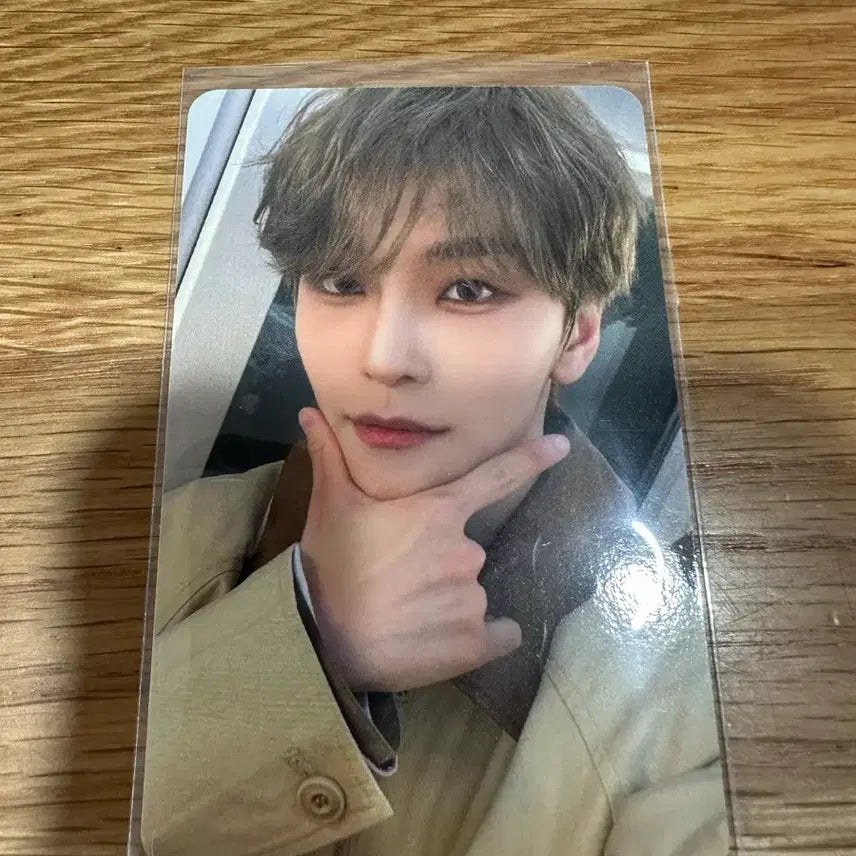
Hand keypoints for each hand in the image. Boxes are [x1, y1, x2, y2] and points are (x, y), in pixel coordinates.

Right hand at [297, 407, 570, 692]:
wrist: (322, 638)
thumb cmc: (329, 565)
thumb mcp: (329, 506)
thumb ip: (329, 457)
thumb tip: (309, 412)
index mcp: (439, 512)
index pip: (497, 476)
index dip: (533, 458)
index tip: (563, 446)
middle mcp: (466, 552)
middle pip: (468, 550)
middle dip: (441, 563)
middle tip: (399, 580)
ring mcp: (472, 598)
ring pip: (474, 593)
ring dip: (451, 602)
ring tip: (408, 615)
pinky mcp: (474, 643)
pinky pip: (499, 635)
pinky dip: (482, 639)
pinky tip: (444, 641)